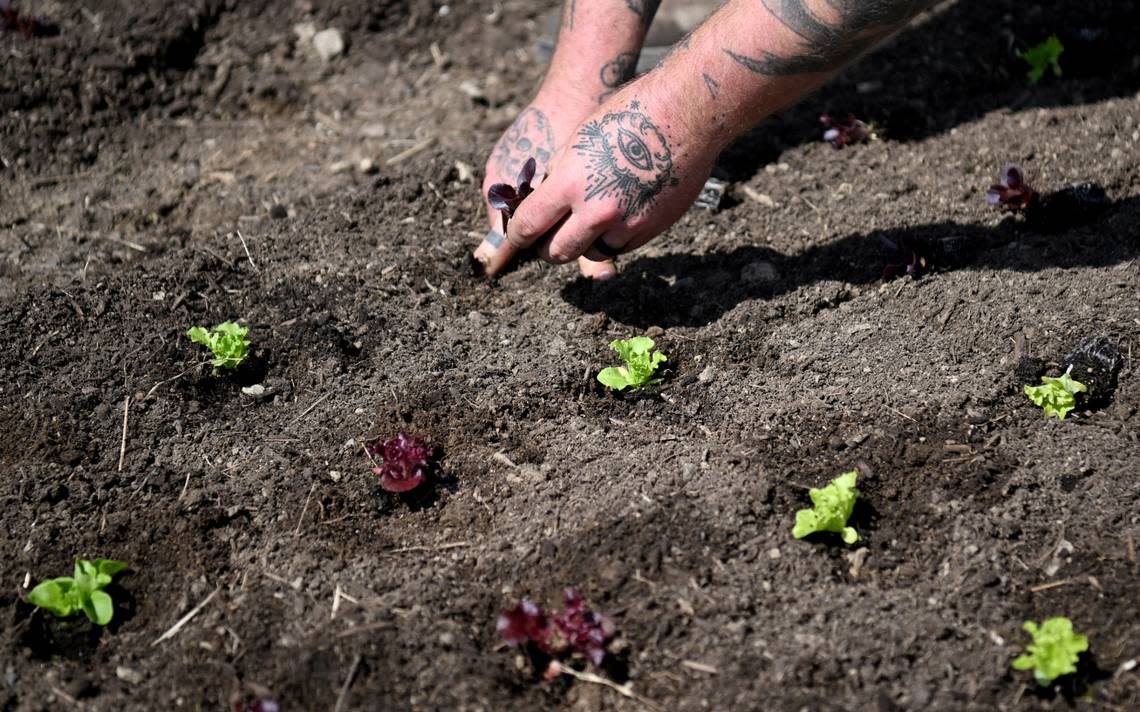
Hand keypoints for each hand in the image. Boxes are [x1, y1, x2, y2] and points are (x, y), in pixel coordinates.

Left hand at [483, 92, 714, 276]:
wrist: (686, 113)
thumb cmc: (630, 115)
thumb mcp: (580, 139)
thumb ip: (560, 175)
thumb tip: (544, 201)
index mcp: (572, 183)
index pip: (529, 224)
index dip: (516, 235)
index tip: (515, 237)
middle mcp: (598, 209)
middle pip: (558, 252)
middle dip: (546, 249)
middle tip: (546, 241)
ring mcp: (627, 223)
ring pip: (592, 253)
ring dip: (583, 244)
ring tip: (585, 224)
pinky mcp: (652, 228)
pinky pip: (622, 246)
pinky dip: (612, 239)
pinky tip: (615, 217)